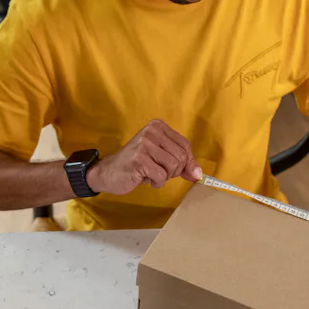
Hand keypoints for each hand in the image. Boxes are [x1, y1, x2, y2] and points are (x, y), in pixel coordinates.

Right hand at [85, 119, 201, 195]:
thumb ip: (181, 163)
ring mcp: (144, 144)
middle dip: (175, 171)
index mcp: (158, 126)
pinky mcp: (139, 159)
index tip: (186, 173)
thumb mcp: (161, 159)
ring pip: (173, 166)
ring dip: (165, 177)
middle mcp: (151, 131)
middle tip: (161, 173)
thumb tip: (199, 174)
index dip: (189, 162)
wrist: (109, 172)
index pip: (185, 145)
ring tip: (152, 174)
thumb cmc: (138, 165)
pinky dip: (157, 182)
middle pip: (181, 156)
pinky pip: (161, 176)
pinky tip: (145, 178)